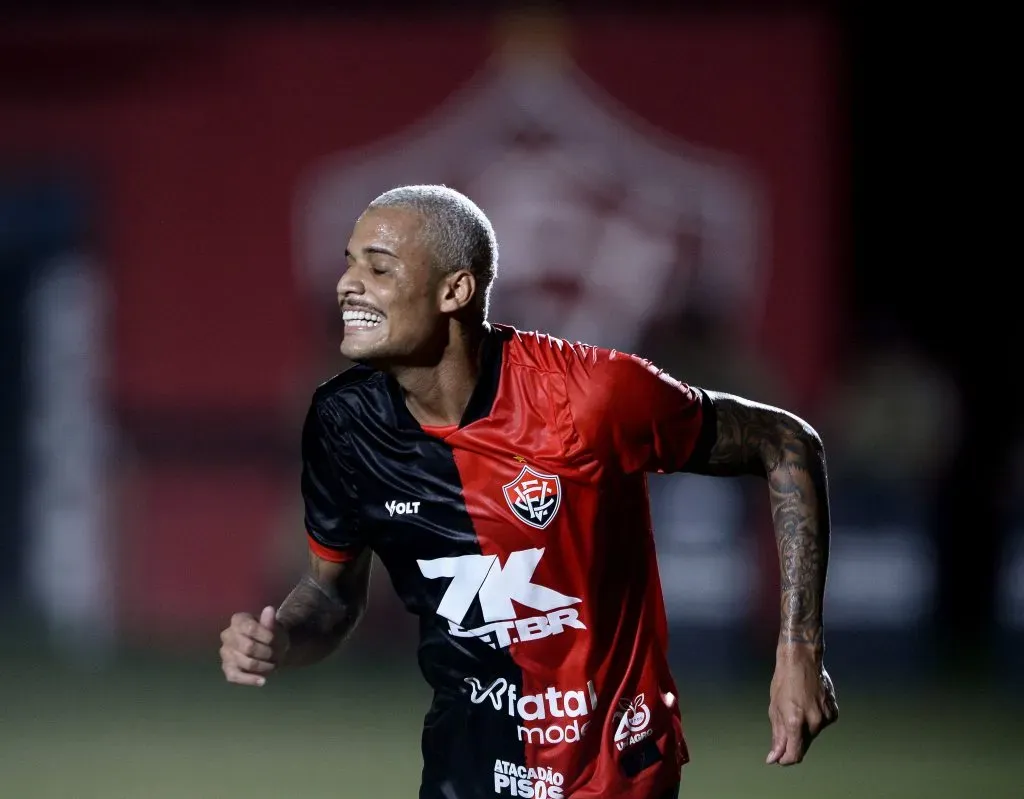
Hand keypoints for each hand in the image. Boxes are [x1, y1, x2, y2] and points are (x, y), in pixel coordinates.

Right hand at [219, 606, 289, 686]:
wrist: (270, 649)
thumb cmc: (270, 635)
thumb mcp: (274, 627)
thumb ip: (270, 621)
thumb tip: (269, 610)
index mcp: (238, 620)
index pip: (250, 628)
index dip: (265, 636)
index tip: (274, 640)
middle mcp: (227, 635)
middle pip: (248, 647)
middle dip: (266, 653)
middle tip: (275, 654)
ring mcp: (225, 652)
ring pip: (245, 662)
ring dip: (263, 666)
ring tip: (273, 665)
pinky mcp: (227, 668)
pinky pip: (236, 676)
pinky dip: (250, 679)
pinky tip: (262, 681)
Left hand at [766, 646, 837, 765]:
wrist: (802, 660)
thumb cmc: (784, 681)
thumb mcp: (775, 708)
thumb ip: (777, 736)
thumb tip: (775, 757)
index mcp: (795, 721)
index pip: (795, 754)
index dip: (786, 759)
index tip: (779, 758)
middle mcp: (813, 722)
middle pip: (804, 744)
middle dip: (793, 740)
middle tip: (786, 722)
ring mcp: (826, 717)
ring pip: (813, 734)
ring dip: (805, 728)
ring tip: (798, 706)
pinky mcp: (834, 712)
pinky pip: (823, 724)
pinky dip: (815, 719)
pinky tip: (810, 703)